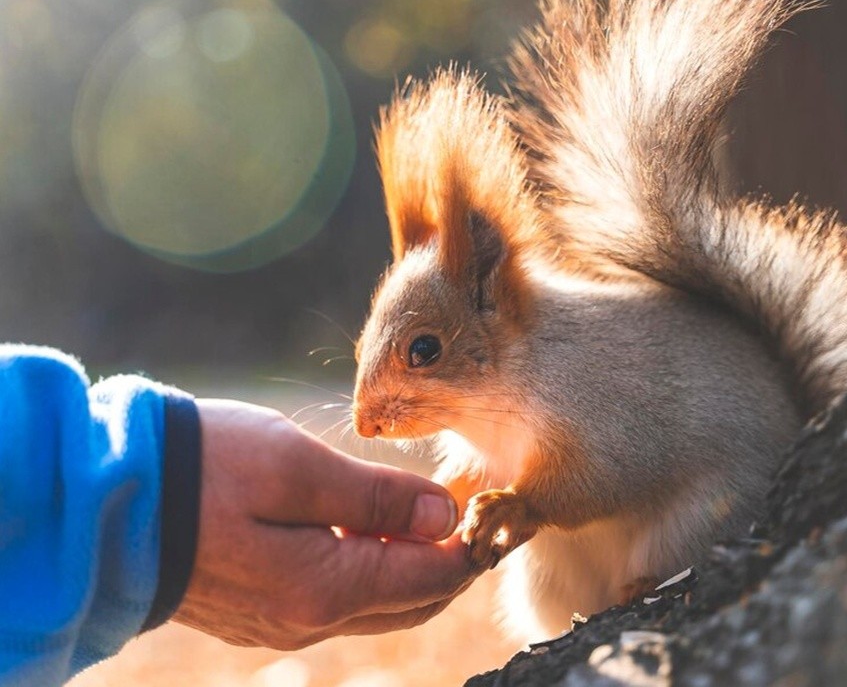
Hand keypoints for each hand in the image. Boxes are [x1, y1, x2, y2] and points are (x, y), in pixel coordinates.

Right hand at [173, 399, 479, 649]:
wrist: (111, 503)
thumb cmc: (206, 470)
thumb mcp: (299, 467)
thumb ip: (378, 499)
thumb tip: (444, 517)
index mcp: (327, 587)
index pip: (430, 579)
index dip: (470, 546)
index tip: (492, 511)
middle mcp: (310, 620)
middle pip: (410, 602)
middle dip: (449, 563)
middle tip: (473, 518)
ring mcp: (283, 622)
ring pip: (376, 606)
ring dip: (411, 568)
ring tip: (430, 519)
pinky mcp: (261, 612)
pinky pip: (338, 601)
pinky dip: (371, 572)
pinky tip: (370, 534)